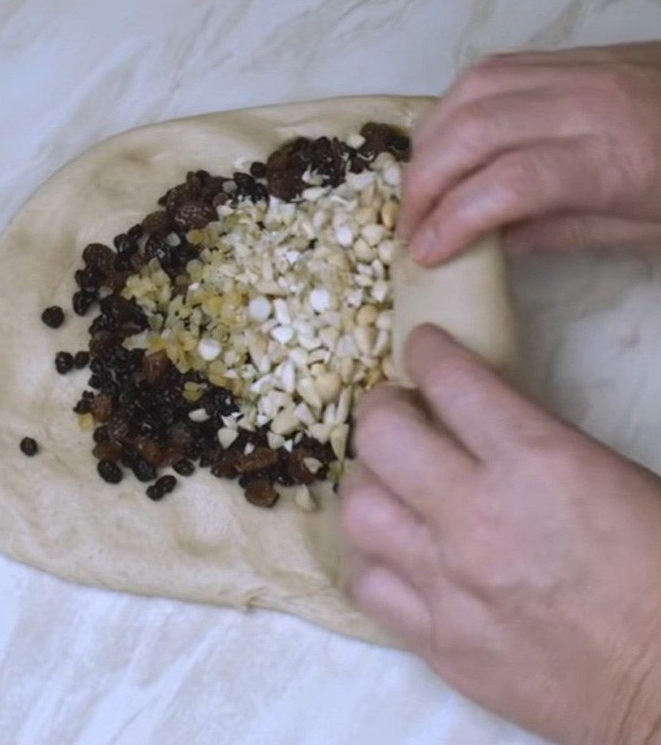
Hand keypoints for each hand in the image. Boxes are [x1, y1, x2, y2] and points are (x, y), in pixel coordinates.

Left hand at [341, 325, 660, 744]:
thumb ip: (531, 440)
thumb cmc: (659, 571)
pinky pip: (367, 585)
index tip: (422, 347)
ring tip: (389, 482)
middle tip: (395, 411)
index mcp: (536, 463)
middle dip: (380, 409)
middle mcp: (476, 517)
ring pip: (359, 509)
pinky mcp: (438, 642)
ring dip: (368, 483)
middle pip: (381, 437)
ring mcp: (448, 583)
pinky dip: (371, 558)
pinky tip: (392, 552)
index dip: (428, 351)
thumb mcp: (608, 475)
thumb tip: (474, 415)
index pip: (450, 381)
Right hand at [399, 42, 660, 262]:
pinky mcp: (570, 55)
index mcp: (614, 160)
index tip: (424, 255)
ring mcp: (577, 70)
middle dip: (423, 184)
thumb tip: (488, 243)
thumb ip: (558, 233)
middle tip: (409, 225)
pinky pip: (490, 70)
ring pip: (471, 92)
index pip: (507, 184)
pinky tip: (446, 143)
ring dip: (429, 143)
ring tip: (419, 187)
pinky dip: (453, 108)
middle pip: (474, 131)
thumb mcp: (641, 232)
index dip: (452, 221)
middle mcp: (587, 104)